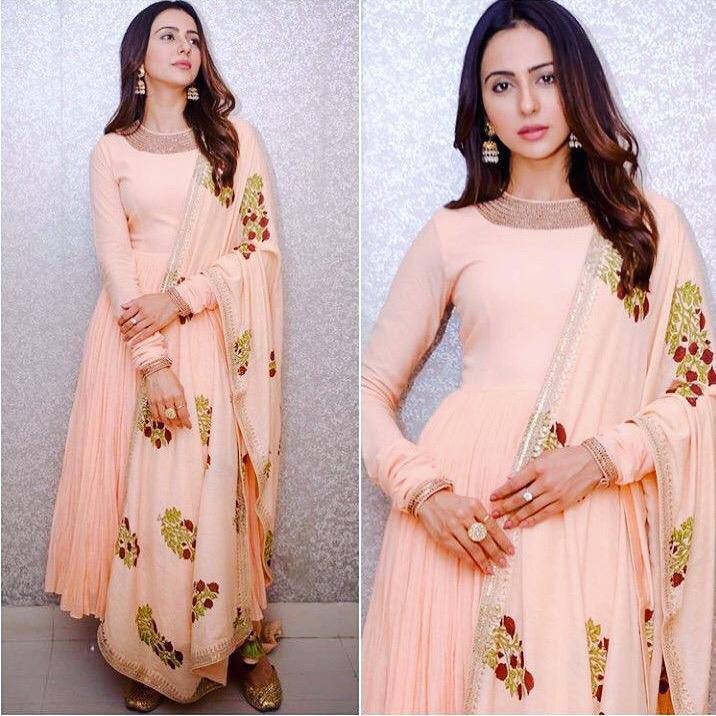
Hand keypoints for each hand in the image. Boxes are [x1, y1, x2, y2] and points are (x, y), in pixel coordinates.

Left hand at [118, 293, 179, 344]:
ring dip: (128, 335)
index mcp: (139, 305)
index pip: (125, 315)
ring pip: (135, 330)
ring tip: (125, 338)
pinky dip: (138, 339)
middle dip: (123, 329)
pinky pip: (145, 334)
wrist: (173, 301)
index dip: (120, 321)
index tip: (119, 324)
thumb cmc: (158, 299)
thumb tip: (122, 306)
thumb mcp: (144, 297)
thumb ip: (132, 302)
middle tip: (121, 332)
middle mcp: (143, 312)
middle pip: (129, 323)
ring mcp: (150, 319)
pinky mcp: (157, 325)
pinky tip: (133, 343)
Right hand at [144, 367, 192, 429]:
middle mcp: (168, 399)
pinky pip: (155, 415)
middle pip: (174, 417)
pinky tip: (164, 420)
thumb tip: (185, 414)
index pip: (183, 413)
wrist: (156, 371)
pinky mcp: (151, 401)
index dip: (186, 422)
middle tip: (181, 426)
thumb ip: (183, 401)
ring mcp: (158, 401)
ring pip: (164, 418)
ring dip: (170, 423)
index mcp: (178, 395)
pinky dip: (160, 420)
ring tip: (173, 424)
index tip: (189, 426)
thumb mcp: (180, 388)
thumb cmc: (170, 379)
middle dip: (178, 423)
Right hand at [417, 490, 514, 574]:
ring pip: (473, 547)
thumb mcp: (469, 503)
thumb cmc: (453, 503)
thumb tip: (498, 538)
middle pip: (484, 538)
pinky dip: (470, 560)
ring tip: (491, 569)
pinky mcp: (443, 536)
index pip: (492, 526)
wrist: (429, 500)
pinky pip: (460, 551)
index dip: (503, 541)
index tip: (511, 551)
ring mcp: (453, 526)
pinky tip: (477, 566)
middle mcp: (464, 515)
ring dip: (484, 561)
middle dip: (496, 553)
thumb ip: (482, 517)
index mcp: (474, 505)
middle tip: (504, 563)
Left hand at [488, 446, 602, 528]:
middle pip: (520, 498)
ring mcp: (554, 494)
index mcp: (537, 467)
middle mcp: (544, 482)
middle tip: (493, 514)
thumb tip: (511, 479)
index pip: (514, 482)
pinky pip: (544, 514)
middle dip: (505, 507)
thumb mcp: (544, 457)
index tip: (492, 497)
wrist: (591, 463)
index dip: (501, 491)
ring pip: (530, 509)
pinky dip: (532, 520)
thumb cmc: (565, 457)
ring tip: (506, 524)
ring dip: (516, 517)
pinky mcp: (562, 503)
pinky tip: (523, 525)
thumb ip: (528, 469)